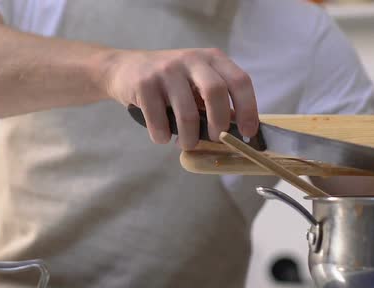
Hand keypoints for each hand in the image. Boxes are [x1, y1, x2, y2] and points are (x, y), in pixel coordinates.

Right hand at [103, 48, 257, 149]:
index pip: (240, 81)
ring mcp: (166, 70)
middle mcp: (192, 59)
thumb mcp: (198, 83)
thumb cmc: (171, 83)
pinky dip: (163, 136)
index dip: (248, 109)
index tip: (248, 133)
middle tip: (216, 139)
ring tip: (187, 143)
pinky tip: (163, 136)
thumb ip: (219, 102)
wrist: (124, 69)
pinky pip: (159, 120)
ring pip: (188, 112)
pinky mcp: (144, 83)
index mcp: (213, 59)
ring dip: (190, 138)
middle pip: (216, 92)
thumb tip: (241, 131)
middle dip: (220, 124)